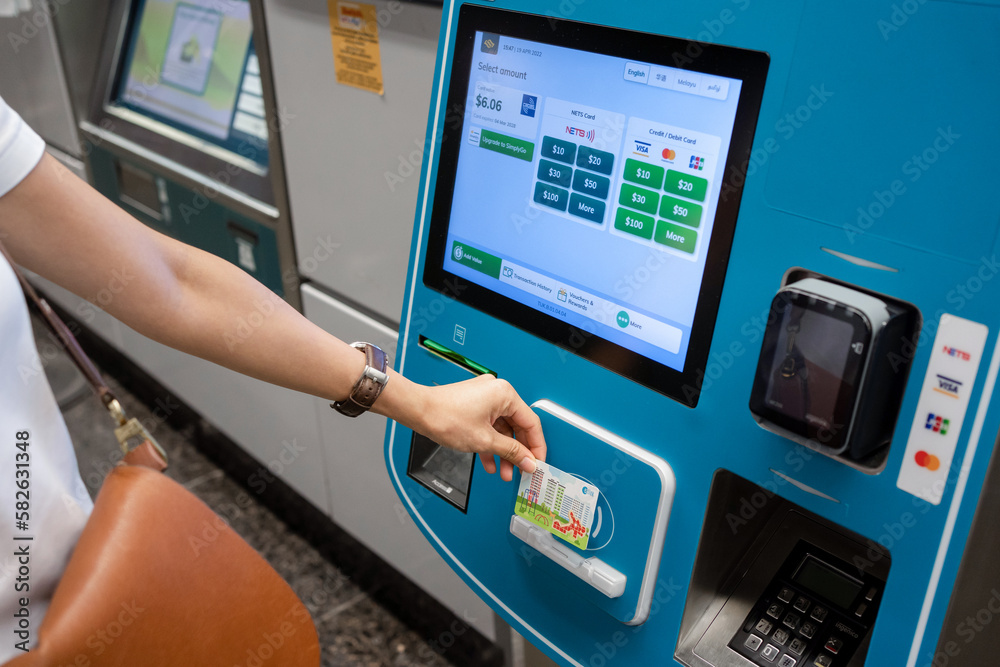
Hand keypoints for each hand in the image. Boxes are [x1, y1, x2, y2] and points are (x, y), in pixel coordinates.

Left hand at [412, 375, 545, 481]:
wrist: (418, 411)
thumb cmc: (445, 417)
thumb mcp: (485, 440)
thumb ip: (511, 452)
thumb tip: (528, 461)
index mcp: (505, 394)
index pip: (531, 423)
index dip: (536, 447)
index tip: (537, 463)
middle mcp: (497, 392)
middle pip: (517, 427)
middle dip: (517, 452)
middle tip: (520, 470)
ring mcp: (484, 398)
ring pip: (502, 429)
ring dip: (503, 451)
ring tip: (504, 472)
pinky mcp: (474, 405)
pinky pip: (489, 426)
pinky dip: (490, 443)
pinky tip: (489, 462)